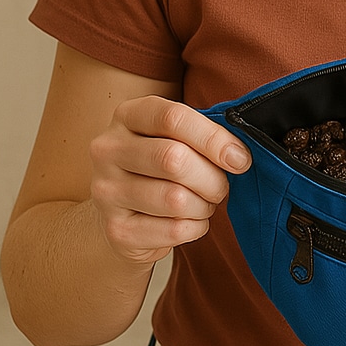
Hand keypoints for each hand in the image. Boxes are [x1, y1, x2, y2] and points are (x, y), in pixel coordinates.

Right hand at [88, 95, 250, 264]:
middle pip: (174, 159)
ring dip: (204, 205)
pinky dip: (195, 227)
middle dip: (212, 178)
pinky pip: (173, 229)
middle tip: (221, 187)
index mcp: (127, 116)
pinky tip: (190, 221)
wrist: (126, 214)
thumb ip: (205, 136)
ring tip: (204, 203)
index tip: (239, 158)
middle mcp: (108, 150)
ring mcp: (106, 191)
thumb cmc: (161, 167)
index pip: (173, 117)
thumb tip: (238, 156)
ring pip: (175, 199)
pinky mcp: (116, 229)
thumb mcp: (177, 138)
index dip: (214, 138)